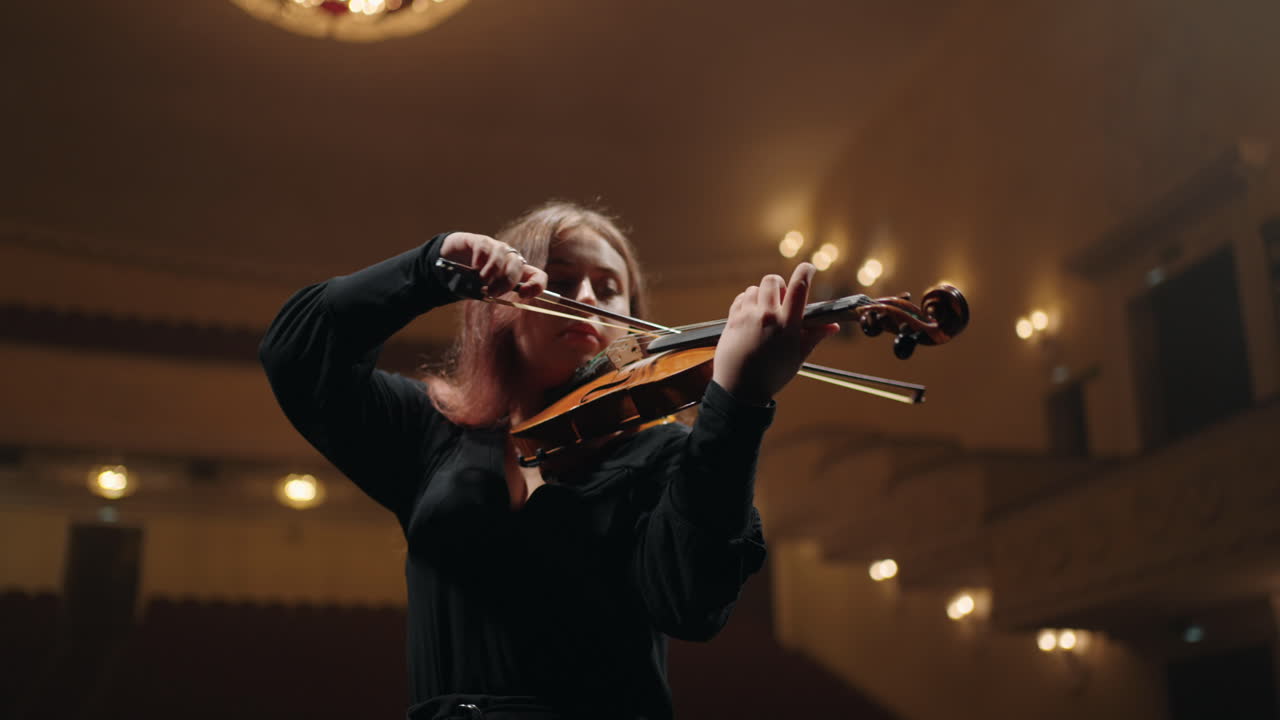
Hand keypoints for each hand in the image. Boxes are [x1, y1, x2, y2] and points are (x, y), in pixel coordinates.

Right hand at [440, 232, 546, 299]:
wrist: (450, 262)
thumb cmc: (471, 279)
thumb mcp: (485, 291)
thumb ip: (493, 294)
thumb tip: (495, 295)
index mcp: (516, 273)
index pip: (538, 276)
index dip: (536, 285)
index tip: (522, 294)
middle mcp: (510, 258)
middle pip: (518, 266)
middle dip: (506, 282)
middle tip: (492, 292)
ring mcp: (496, 248)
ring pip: (502, 257)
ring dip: (493, 271)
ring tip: (481, 280)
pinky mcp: (480, 241)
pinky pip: (486, 248)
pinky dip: (481, 259)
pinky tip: (474, 266)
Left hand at [710, 263, 838, 404]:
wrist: (740, 390)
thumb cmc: (773, 375)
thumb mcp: (798, 356)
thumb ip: (815, 336)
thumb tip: (834, 325)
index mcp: (788, 324)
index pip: (799, 286)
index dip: (805, 271)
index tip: (808, 268)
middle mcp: (767, 316)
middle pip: (773, 280)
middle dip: (779, 286)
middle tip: (782, 301)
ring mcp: (747, 317)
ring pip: (755, 289)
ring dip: (762, 295)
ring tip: (765, 312)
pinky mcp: (732, 320)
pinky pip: (741, 298)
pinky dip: (748, 302)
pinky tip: (752, 316)